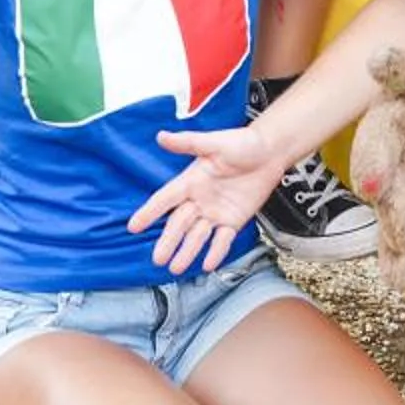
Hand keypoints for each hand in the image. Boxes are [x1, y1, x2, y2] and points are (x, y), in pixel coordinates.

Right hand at [130, 122, 289, 273]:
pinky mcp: (233, 220)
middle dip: (168, 241)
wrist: (270, 152)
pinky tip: (208, 264)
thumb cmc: (243, 143)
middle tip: (157, 258)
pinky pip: (222, 239)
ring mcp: (215, 212)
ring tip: (176, 268)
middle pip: (179, 224)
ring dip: (187, 252)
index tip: (133, 226)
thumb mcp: (216, 142)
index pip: (165, 199)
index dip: (149, 212)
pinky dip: (215, 251)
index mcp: (191, 181)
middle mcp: (199, 199)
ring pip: (197, 235)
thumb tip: (162, 136)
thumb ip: (189, 142)